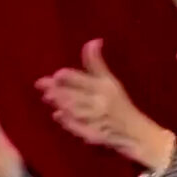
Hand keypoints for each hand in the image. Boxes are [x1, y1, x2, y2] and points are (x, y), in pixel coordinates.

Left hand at [36, 38, 173, 171]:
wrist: (136, 133)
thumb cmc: (121, 105)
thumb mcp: (111, 82)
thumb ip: (97, 64)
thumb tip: (94, 41)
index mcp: (105, 87)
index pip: (82, 80)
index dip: (67, 77)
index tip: (57, 75)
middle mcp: (101, 103)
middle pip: (74, 95)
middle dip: (56, 90)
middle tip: (40, 85)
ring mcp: (97, 121)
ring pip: (74, 110)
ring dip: (59, 103)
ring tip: (47, 97)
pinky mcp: (94, 135)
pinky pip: (78, 127)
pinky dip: (67, 121)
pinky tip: (57, 115)